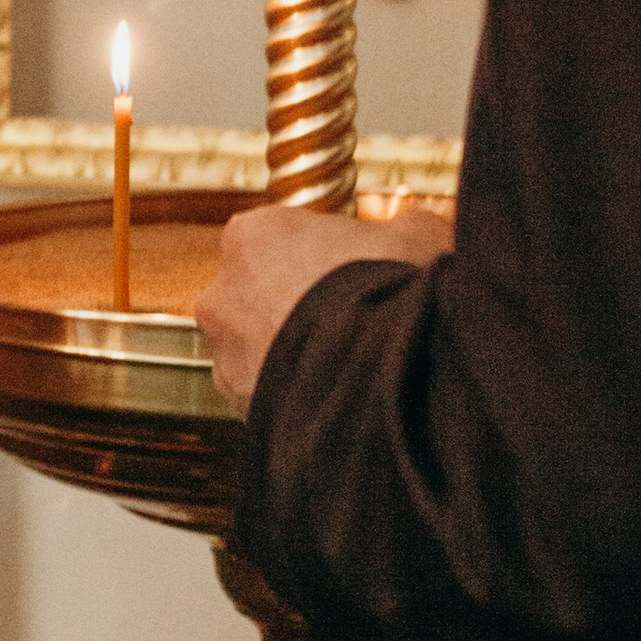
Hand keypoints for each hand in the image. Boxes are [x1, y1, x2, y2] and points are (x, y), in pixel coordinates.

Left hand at [192, 202, 453, 407]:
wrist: (381, 381)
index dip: (325, 253)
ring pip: (260, 351)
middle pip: (261, 294)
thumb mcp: (418, 236)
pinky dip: (299, 397)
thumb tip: (415, 235)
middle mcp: (223, 295)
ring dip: (298, 355)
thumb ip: (402, 230)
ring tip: (353, 363)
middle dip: (301, 305)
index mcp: (252, 235)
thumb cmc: (390, 296)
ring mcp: (226, 358)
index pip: (281, 236)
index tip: (357, 266)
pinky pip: (271, 398)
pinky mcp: (242, 410)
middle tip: (356, 317)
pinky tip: (342, 395)